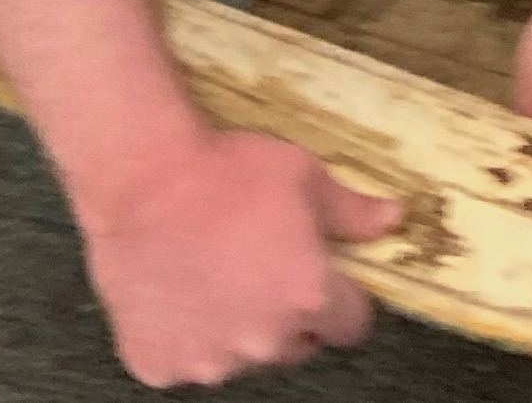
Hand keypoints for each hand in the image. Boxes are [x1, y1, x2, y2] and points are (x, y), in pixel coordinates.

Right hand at [74, 126, 402, 386]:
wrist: (140, 173)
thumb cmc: (218, 168)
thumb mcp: (300, 173)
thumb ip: (349, 210)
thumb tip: (391, 218)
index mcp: (307, 298)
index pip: (349, 324)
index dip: (337, 296)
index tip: (316, 273)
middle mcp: (263, 341)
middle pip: (293, 341)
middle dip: (281, 310)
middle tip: (252, 261)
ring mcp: (208, 359)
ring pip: (235, 353)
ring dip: (229, 323)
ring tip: (206, 267)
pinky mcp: (160, 362)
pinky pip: (181, 358)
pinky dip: (180, 332)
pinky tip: (173, 285)